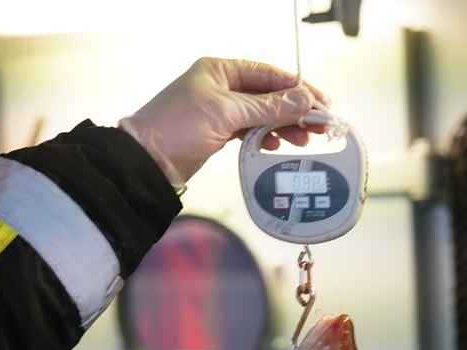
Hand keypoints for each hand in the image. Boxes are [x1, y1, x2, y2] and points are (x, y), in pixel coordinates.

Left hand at [119, 57, 329, 190]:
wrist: (147, 162)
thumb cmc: (173, 128)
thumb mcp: (225, 113)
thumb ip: (266, 107)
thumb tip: (301, 100)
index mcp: (219, 70)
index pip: (268, 74)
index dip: (296, 88)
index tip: (318, 101)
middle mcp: (220, 86)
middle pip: (268, 95)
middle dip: (293, 110)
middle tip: (317, 125)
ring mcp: (219, 110)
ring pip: (261, 114)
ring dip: (282, 126)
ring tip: (301, 139)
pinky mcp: (217, 132)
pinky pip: (250, 130)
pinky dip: (264, 137)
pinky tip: (276, 145)